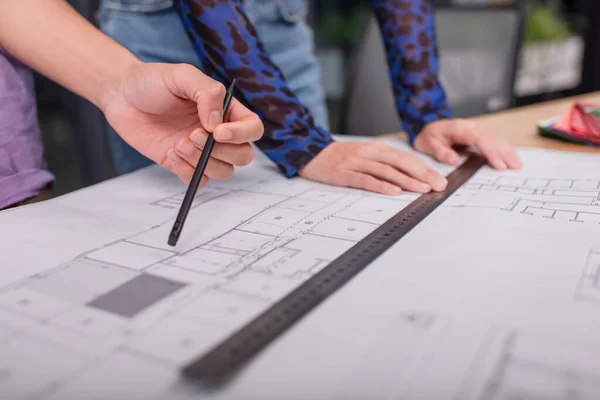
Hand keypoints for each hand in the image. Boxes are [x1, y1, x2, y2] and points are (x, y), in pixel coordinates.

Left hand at [101, 62, 262, 184]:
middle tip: (192, 136)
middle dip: (222, 152)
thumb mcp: (183, 75)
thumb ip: (207, 94)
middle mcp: (217, 132)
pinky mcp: (182, 164)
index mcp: (225, 110)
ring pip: (223, 171)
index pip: (252, 128)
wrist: (120, 95)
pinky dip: (188, 172)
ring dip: (203, 162)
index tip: (217, 131)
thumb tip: (217, 124)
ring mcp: (201, 150)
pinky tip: (170, 152)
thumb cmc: (152, 81)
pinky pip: (198, 180)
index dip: (242, 134)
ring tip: (179, 143)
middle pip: (243, 156)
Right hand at [298, 141, 448, 194]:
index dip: (424, 168)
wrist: (310, 152)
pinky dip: (381, 186)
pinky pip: (365, 180)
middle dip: (422, 175)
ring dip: (407, 181)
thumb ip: (382, 162)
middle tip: (439, 186)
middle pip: (401, 163)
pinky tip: (394, 192)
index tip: (440, 179)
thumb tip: (407, 176)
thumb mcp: (363, 154)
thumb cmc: (339, 157)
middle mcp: (369, 153)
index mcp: (376, 148)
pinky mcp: (344, 174)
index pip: (406, 158)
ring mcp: (356, 163)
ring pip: (386, 171)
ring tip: (423, 190)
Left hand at [413, 119, 521, 169]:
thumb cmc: (428, 136)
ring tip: (517, 165)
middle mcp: (471, 128)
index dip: (491, 152)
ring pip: (497, 139)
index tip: (500, 165)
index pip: (480, 140)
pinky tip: (511, 159)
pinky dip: (504, 150)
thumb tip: (453, 160)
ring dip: (508, 151)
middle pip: (493, 138)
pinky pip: (494, 141)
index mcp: (460, 129)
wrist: (428, 128)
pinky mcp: (479, 136)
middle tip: (515, 168)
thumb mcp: (427, 144)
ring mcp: (476, 131)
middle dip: (505, 153)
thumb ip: (439, 151)